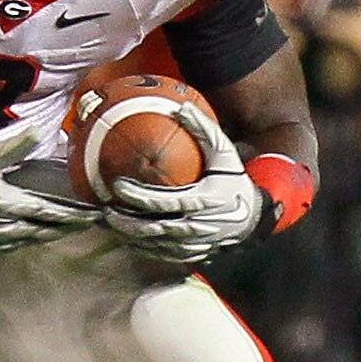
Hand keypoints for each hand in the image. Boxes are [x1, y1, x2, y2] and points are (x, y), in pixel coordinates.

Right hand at [0, 131, 99, 251]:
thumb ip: (14, 148)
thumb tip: (37, 131)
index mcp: (9, 205)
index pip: (50, 214)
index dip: (73, 216)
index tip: (92, 214)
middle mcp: (7, 228)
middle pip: (47, 231)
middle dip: (69, 227)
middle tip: (89, 221)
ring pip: (34, 240)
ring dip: (53, 234)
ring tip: (71, 227)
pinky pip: (19, 245)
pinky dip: (34, 239)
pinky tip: (41, 232)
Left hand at [105, 102, 267, 265]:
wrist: (254, 217)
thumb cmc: (234, 180)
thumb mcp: (224, 152)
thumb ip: (203, 129)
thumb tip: (181, 107)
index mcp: (201, 200)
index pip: (162, 202)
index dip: (137, 196)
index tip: (117, 186)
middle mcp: (196, 226)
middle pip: (152, 229)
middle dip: (125, 222)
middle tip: (106, 211)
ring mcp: (193, 244)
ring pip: (153, 245)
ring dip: (128, 236)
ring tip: (108, 224)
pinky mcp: (191, 254)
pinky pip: (161, 254)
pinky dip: (141, 248)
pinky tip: (126, 237)